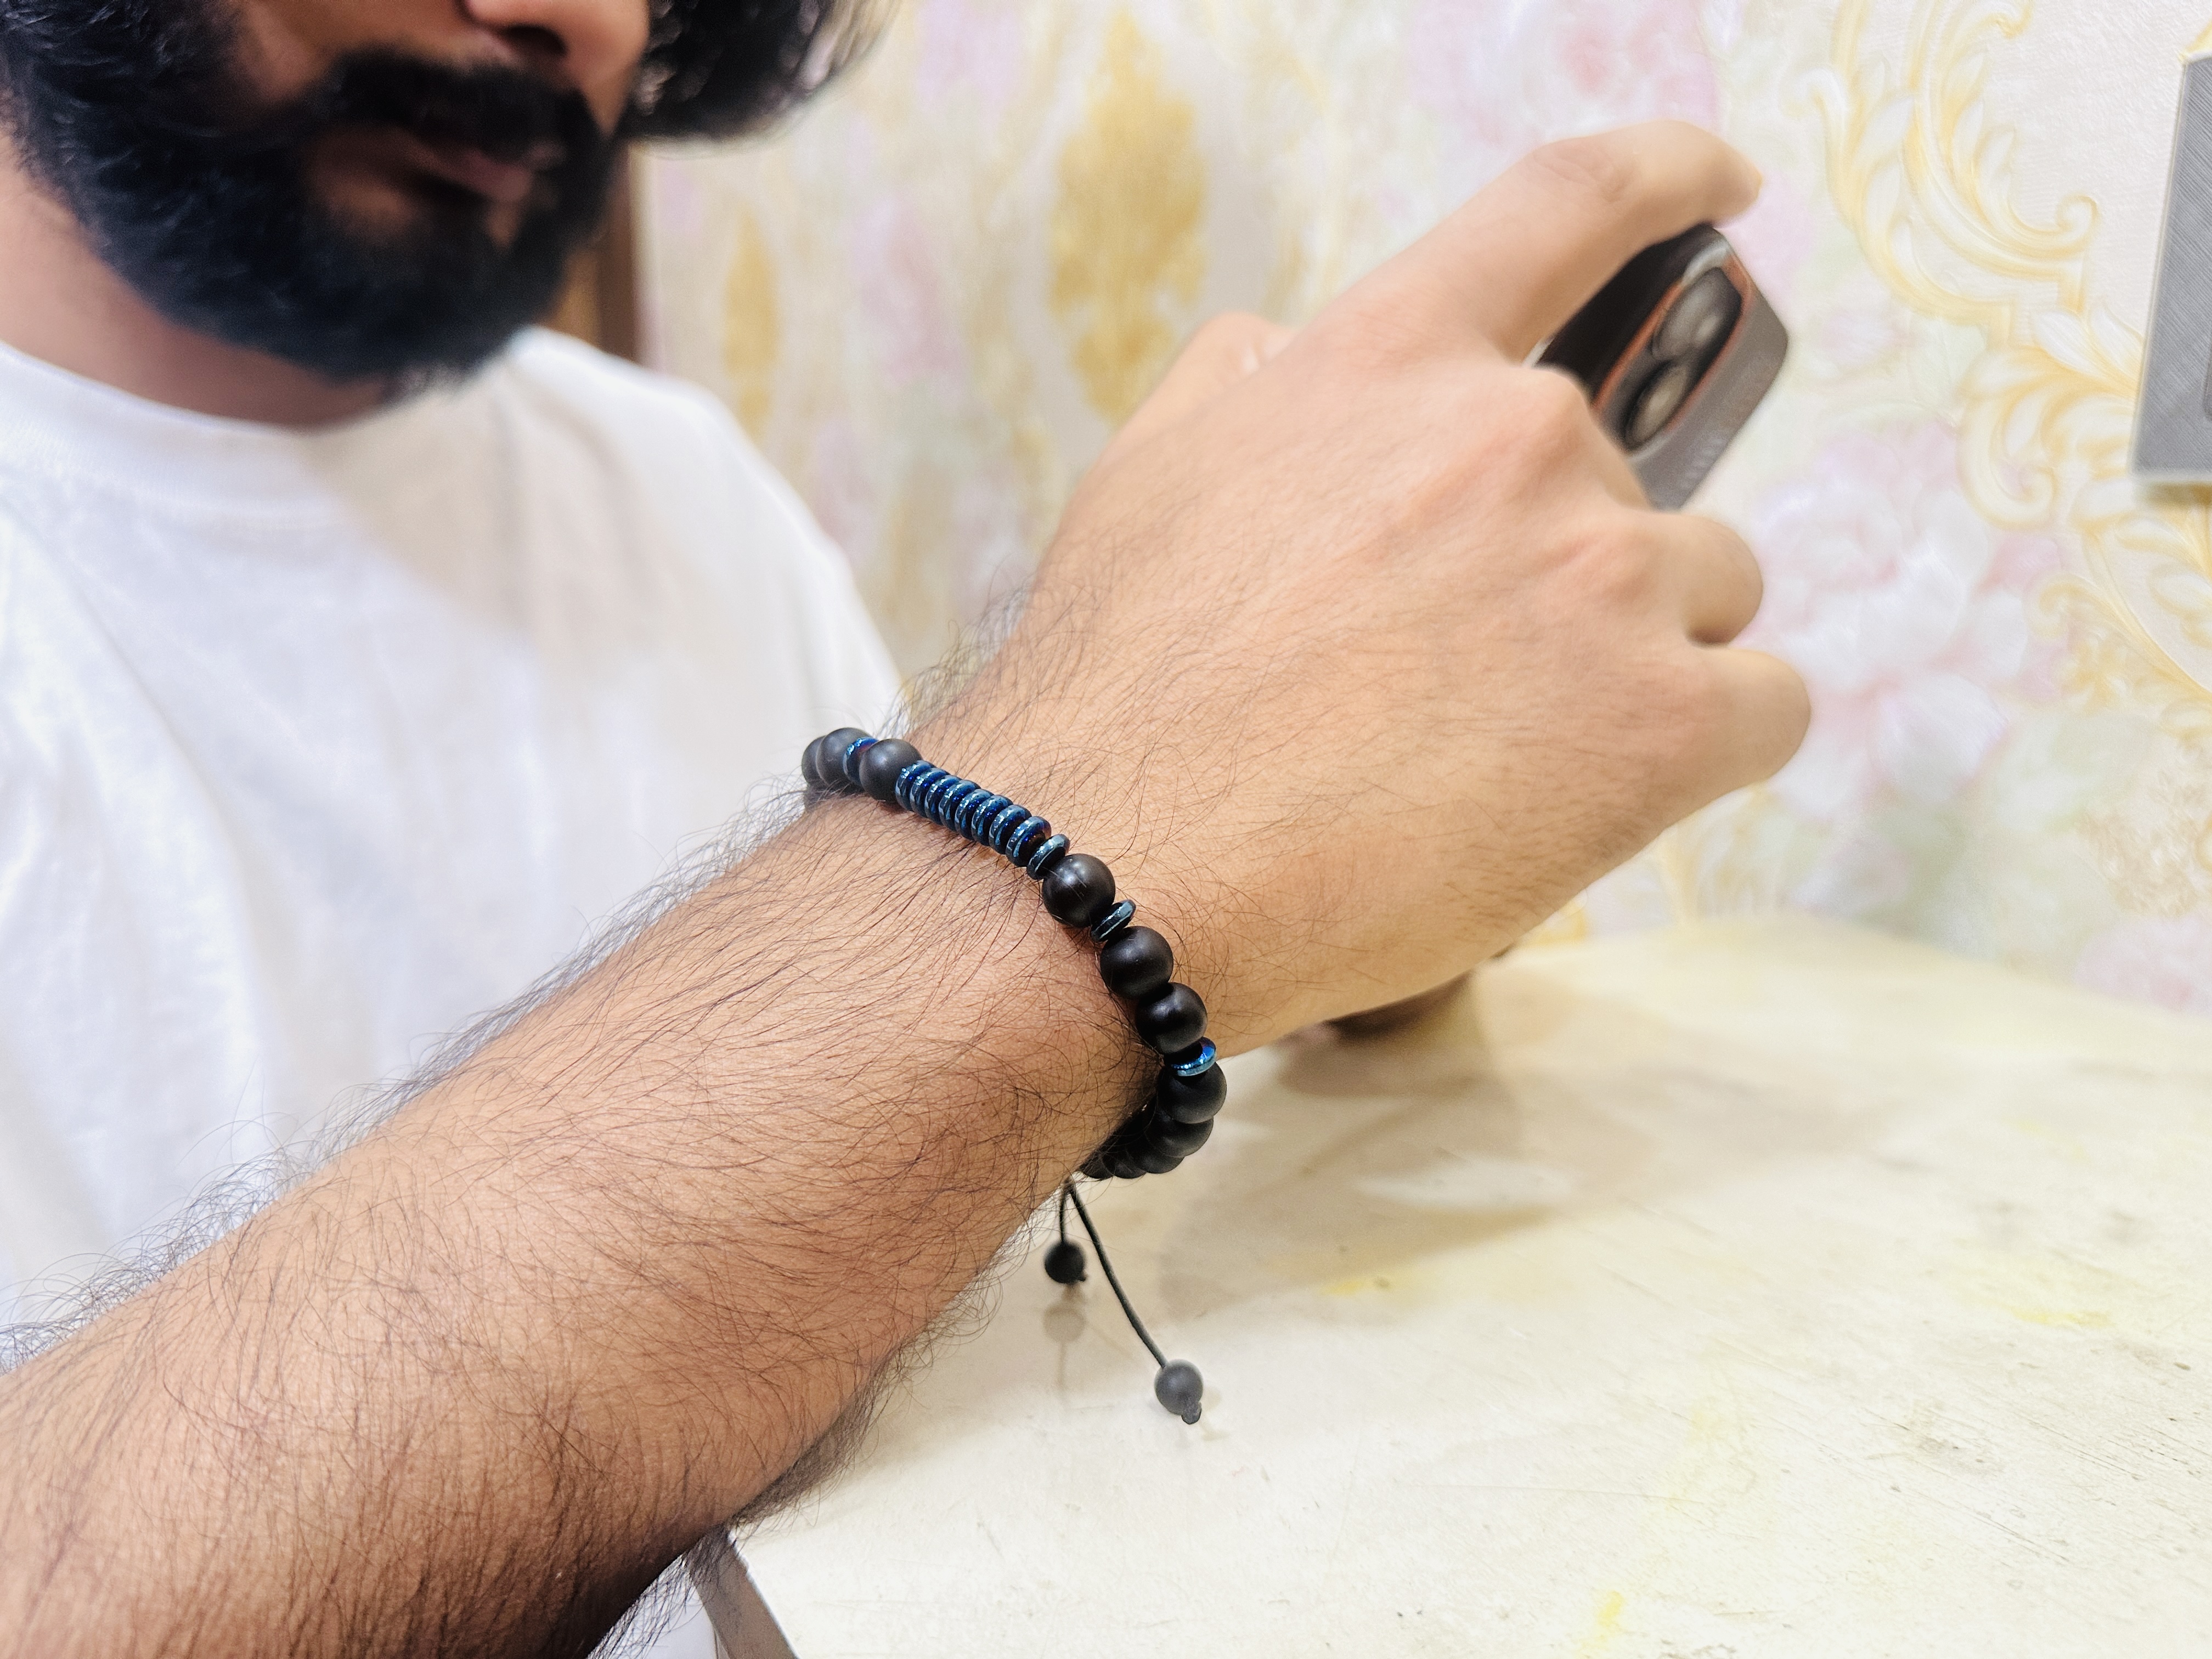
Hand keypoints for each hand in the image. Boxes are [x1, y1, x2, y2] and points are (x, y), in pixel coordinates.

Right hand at [929, 122, 1807, 1045]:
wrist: (1118, 864)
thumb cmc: (1118, 693)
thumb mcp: (1149, 475)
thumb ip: (1241, 385)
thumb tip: (1282, 350)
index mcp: (1392, 358)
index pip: (1572, 203)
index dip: (1671, 174)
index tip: (1726, 183)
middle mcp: (1513, 436)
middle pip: (1624, 482)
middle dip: (1563, 573)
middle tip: (1455, 686)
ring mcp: (1600, 576)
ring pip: (1706, 592)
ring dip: (1635, 660)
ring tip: (1509, 755)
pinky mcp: (1660, 724)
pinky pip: (1764, 707)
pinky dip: (1707, 748)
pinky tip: (1606, 796)